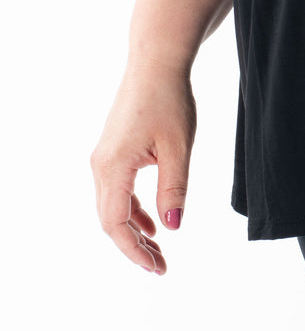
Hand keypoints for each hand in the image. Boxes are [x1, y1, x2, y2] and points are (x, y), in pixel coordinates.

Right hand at [89, 61, 196, 273]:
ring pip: (113, 206)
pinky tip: (153, 222)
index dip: (135, 250)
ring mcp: (104, 158)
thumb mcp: (178, 147)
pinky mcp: (112, 151)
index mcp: (113, 166)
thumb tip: (172, 227)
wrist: (156, 63)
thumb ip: (174, 188)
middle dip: (135, 246)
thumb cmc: (170, 99)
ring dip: (134, 230)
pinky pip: (117, 191)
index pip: (117, 223)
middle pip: (111, 219)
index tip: (157, 267)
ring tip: (158, 250)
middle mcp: (101, 165)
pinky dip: (133, 210)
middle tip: (160, 267)